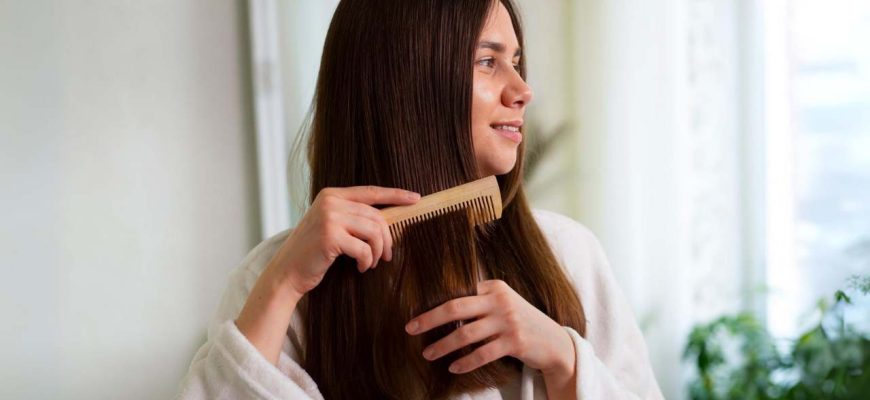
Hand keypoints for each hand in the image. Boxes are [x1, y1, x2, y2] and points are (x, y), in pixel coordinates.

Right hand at [269, 185, 420, 296]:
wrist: (287, 272)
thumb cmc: (313, 252)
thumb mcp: (331, 226)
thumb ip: (352, 217)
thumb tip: (387, 220)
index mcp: (331, 195)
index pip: (371, 192)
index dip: (395, 194)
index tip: (415, 198)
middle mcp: (330, 202)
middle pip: (376, 216)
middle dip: (386, 238)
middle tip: (387, 256)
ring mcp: (330, 217)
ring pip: (373, 232)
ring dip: (377, 252)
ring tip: (370, 263)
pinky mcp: (330, 236)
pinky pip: (364, 248)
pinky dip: (367, 261)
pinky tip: (360, 267)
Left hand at [404, 279, 575, 377]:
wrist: (553, 342)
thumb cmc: (521, 322)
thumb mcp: (503, 304)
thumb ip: (479, 300)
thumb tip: (441, 305)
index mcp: (494, 287)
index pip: (458, 292)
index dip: (434, 304)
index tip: (416, 315)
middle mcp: (500, 301)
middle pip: (456, 307)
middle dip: (429, 319)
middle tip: (410, 329)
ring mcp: (508, 321)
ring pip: (466, 333)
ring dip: (443, 345)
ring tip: (427, 354)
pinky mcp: (515, 342)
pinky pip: (482, 354)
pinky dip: (465, 362)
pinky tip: (453, 368)